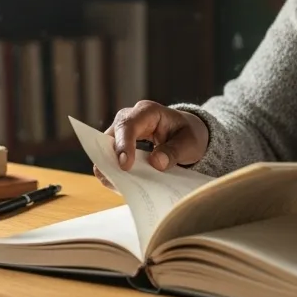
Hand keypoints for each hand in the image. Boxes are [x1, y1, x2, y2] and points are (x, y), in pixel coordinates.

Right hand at [92, 101, 208, 190]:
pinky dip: (113, 170)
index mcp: (148, 112)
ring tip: (116, 184)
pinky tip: (121, 184)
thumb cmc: (188, 135)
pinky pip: (110, 157)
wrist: (187, 135)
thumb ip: (174, 151)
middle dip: (110, 156)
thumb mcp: (189, 142)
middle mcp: (131, 118)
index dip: (124, 145)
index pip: (128, 125)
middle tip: (113, 178)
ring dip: (109, 165)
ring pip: (106, 147)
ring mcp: (123, 132)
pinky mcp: (121, 145)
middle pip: (112, 135)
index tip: (125, 165)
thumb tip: (156, 163)